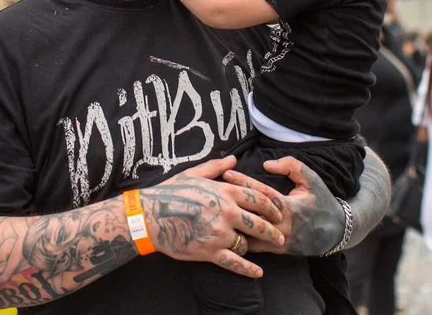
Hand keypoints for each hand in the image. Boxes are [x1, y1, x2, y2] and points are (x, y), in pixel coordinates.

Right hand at [140, 156, 284, 278]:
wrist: (151, 215)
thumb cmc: (172, 191)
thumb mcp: (194, 173)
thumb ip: (217, 167)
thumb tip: (233, 159)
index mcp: (225, 191)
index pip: (258, 198)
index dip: (272, 206)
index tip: (278, 212)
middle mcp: (226, 212)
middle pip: (259, 223)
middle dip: (272, 231)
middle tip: (280, 236)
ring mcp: (219, 233)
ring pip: (247, 244)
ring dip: (254, 247)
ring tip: (259, 250)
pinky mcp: (210, 251)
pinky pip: (234, 263)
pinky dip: (248, 269)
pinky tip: (258, 272)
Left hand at [222, 156, 343, 255]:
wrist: (336, 231)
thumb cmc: (320, 200)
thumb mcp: (311, 178)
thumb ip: (291, 166)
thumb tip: (267, 164)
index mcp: (290, 207)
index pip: (262, 193)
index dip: (243, 182)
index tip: (226, 173)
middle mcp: (283, 225)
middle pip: (252, 214)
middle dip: (232, 202)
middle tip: (213, 191)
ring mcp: (280, 240)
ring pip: (251, 234)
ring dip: (233, 223)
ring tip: (215, 212)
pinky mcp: (278, 251)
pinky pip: (255, 246)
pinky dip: (241, 238)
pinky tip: (225, 230)